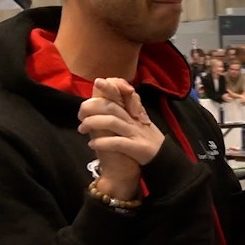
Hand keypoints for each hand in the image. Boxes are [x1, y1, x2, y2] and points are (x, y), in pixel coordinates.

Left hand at [78, 78, 161, 200]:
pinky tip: (92, 144)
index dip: (109, 87)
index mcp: (133, 113)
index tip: (96, 83)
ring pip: (112, 122)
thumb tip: (102, 107)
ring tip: (81, 129)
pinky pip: (117, 142)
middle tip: (80, 115)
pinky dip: (103, 142)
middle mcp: (134, 120)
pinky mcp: (137, 148)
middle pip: (111, 106)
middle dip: (92, 108)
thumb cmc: (146, 143)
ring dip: (93, 123)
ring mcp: (136, 133)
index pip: (121, 95)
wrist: (165, 161)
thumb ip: (123, 113)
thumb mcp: (136, 124)